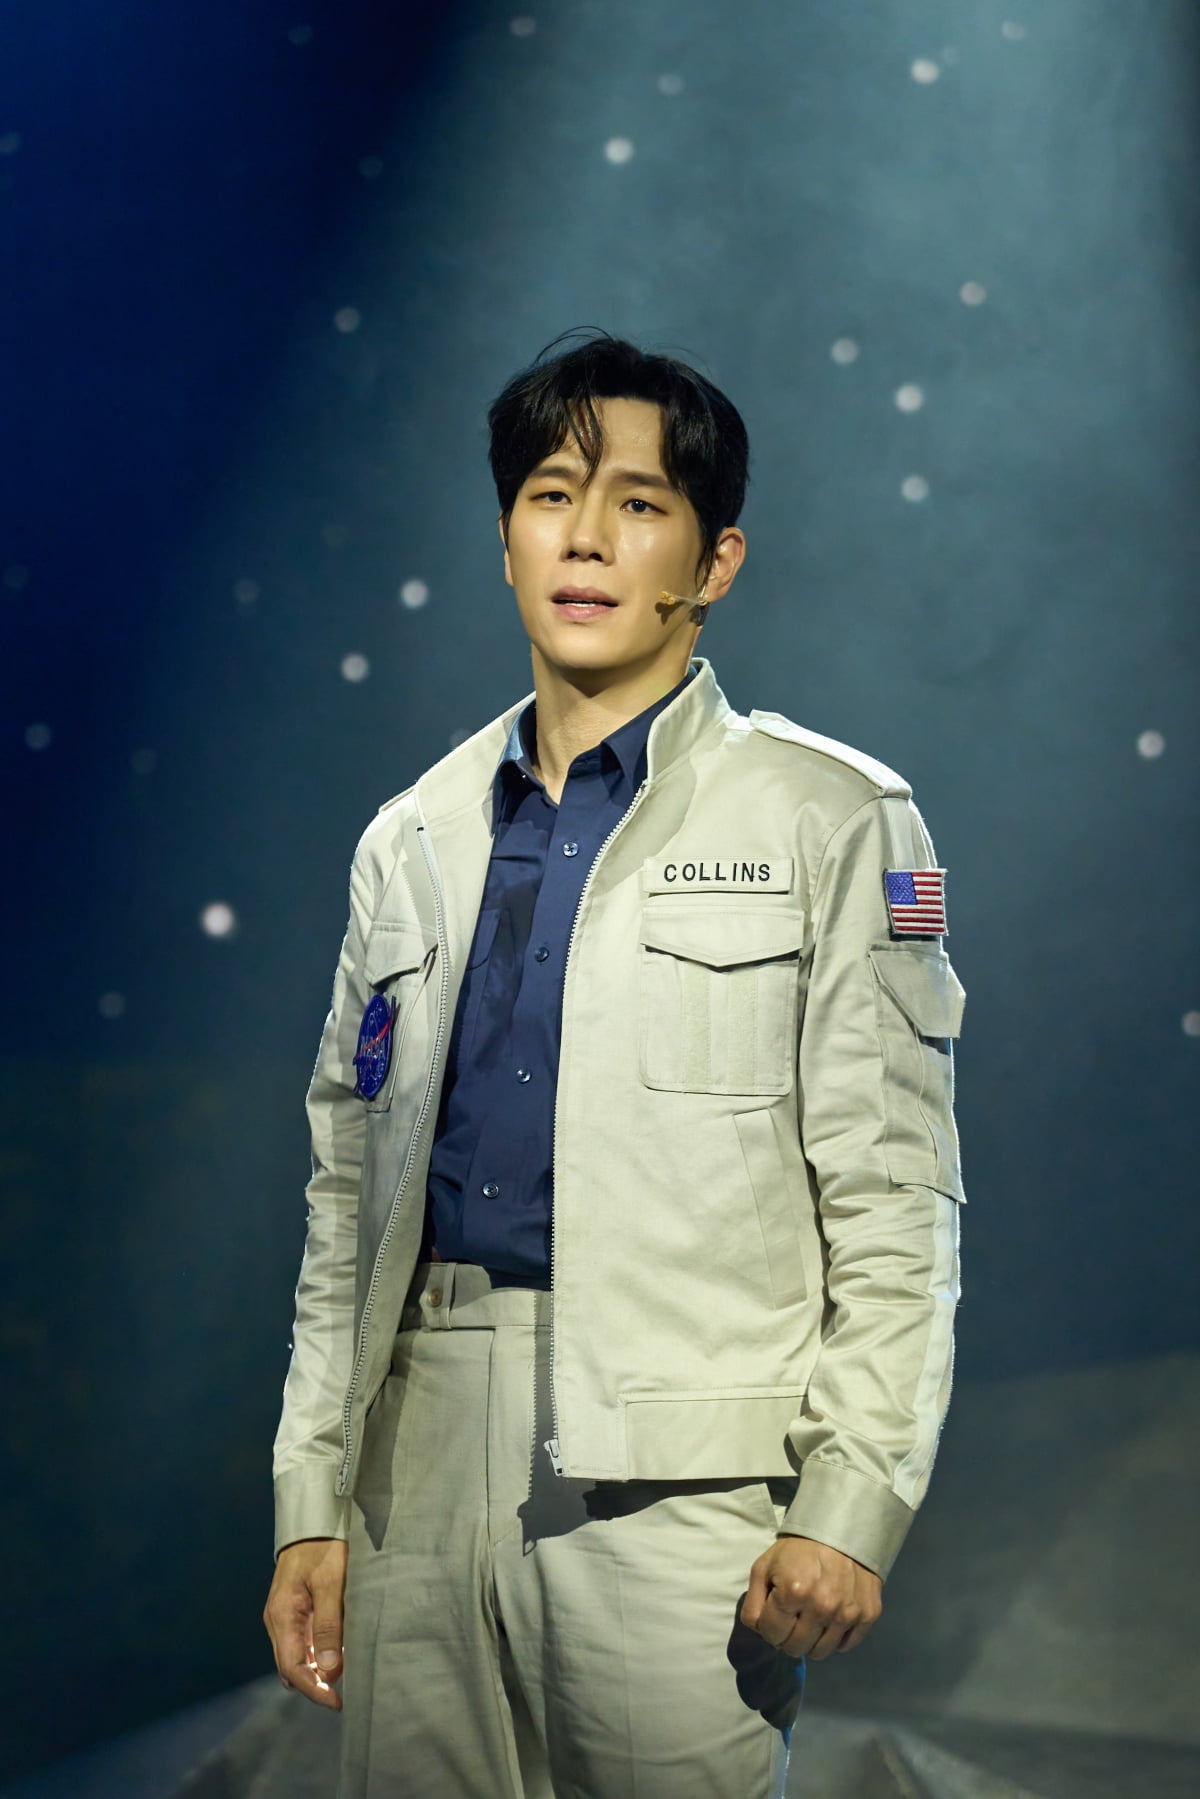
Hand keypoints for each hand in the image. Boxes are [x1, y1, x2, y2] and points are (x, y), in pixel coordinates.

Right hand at [263, 1537, 348, 1708]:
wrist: (314, 1520)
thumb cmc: (323, 1548)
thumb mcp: (331, 1583)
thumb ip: (329, 1625)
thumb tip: (329, 1670)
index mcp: (281, 1616)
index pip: (292, 1668)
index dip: (313, 1690)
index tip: (337, 1703)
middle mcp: (277, 1621)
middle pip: (290, 1667)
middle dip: (315, 1685)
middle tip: (344, 1695)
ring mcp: (283, 1616)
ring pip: (295, 1657)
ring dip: (315, 1671)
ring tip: (344, 1679)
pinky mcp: (293, 1610)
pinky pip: (301, 1642)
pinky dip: (316, 1655)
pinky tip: (336, 1655)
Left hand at [739, 1534, 881, 1660]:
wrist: (840, 1531)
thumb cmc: (797, 1550)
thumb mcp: (764, 1566)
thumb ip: (753, 1602)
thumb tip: (759, 1631)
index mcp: (793, 1592)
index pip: (772, 1635)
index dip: (769, 1627)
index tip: (775, 1614)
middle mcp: (823, 1606)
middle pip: (796, 1648)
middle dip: (788, 1637)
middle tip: (791, 1619)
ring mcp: (848, 1613)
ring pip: (820, 1653)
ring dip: (811, 1641)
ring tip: (810, 1620)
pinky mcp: (868, 1614)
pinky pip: (846, 1646)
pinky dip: (835, 1639)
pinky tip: (830, 1620)